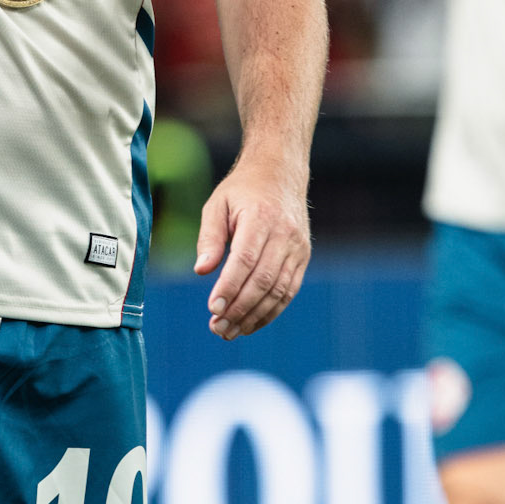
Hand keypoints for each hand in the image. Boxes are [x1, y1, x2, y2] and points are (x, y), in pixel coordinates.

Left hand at [194, 152, 309, 338]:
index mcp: (260, 218)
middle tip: (218, 328)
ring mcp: (297, 247)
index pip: (246, 260)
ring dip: (254, 316)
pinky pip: (289, 290)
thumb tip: (201, 272)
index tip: (212, 308)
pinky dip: (271, 311)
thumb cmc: (242, 190)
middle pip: (264, 280)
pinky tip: (251, 323)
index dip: (230, 287)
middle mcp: (284, 234)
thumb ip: (209, 238)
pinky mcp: (303, 256)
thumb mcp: (217, 204)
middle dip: (240, 309)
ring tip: (230, 331)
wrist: (280, 172)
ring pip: (279, 291)